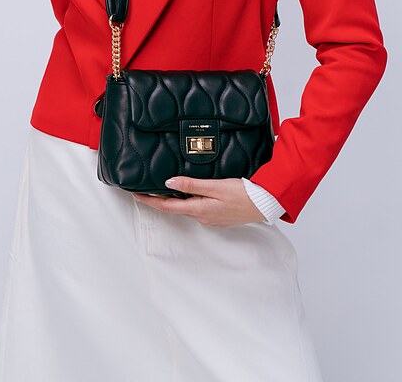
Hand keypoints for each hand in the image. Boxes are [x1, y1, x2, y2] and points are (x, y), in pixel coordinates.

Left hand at [131, 177, 267, 227]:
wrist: (265, 204)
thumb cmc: (243, 195)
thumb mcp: (215, 186)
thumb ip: (191, 184)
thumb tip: (169, 183)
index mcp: (198, 209)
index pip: (167, 206)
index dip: (150, 200)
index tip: (136, 194)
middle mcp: (202, 216)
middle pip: (175, 208)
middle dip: (159, 200)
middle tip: (145, 190)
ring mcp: (210, 218)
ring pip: (186, 207)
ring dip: (175, 199)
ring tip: (163, 188)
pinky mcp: (218, 215)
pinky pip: (198, 208)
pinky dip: (189, 200)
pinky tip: (189, 192)